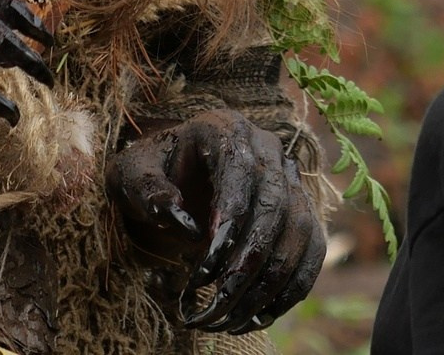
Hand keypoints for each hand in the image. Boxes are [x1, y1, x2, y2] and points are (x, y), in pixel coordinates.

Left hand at [108, 108, 326, 333]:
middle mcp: (266, 148)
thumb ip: (149, 192)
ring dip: (270, 280)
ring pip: (299, 230)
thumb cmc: (150, 173)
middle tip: (218, 299)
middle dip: (248, 258)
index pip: (240, 169)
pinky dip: (291, 286)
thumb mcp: (132, 176)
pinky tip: (259, 314)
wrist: (173, 176)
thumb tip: (182, 222)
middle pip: (275, 203)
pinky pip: (311, 250)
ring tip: (232, 316)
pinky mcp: (300, 210)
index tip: (207, 262)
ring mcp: (289, 179)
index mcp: (225, 128)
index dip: (230, 217)